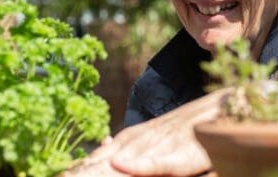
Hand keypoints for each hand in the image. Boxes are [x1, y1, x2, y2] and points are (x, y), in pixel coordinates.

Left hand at [70, 89, 228, 176]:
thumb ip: (128, 150)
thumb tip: (106, 153)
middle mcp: (140, 141)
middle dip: (80, 173)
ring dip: (100, 171)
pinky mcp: (183, 154)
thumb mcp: (154, 141)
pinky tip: (122, 167)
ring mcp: (160, 146)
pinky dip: (141, 165)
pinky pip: (160, 162)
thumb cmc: (188, 131)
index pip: (93, 161)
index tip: (51, 175)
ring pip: (124, 162)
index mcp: (130, 140)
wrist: (226, 108)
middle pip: (102, 163)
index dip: (74, 171)